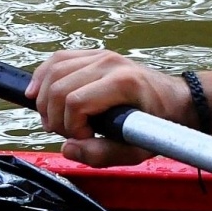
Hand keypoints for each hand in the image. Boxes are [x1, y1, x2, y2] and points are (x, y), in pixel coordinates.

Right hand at [25, 50, 196, 166]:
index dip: (71, 126)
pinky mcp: (94, 55)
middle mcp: (109, 63)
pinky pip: (58, 59)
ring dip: (45, 100)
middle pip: (60, 87)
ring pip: (54, 71)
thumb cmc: (160, 125)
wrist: (175, 100)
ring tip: (54, 121)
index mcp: (122, 83)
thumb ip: (102, 155)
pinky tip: (36, 94)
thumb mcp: (137, 149)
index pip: (75, 102)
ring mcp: (101, 55)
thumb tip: (68, 148)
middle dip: (55, 116)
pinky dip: (42, 76)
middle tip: (67, 133)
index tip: (85, 139)